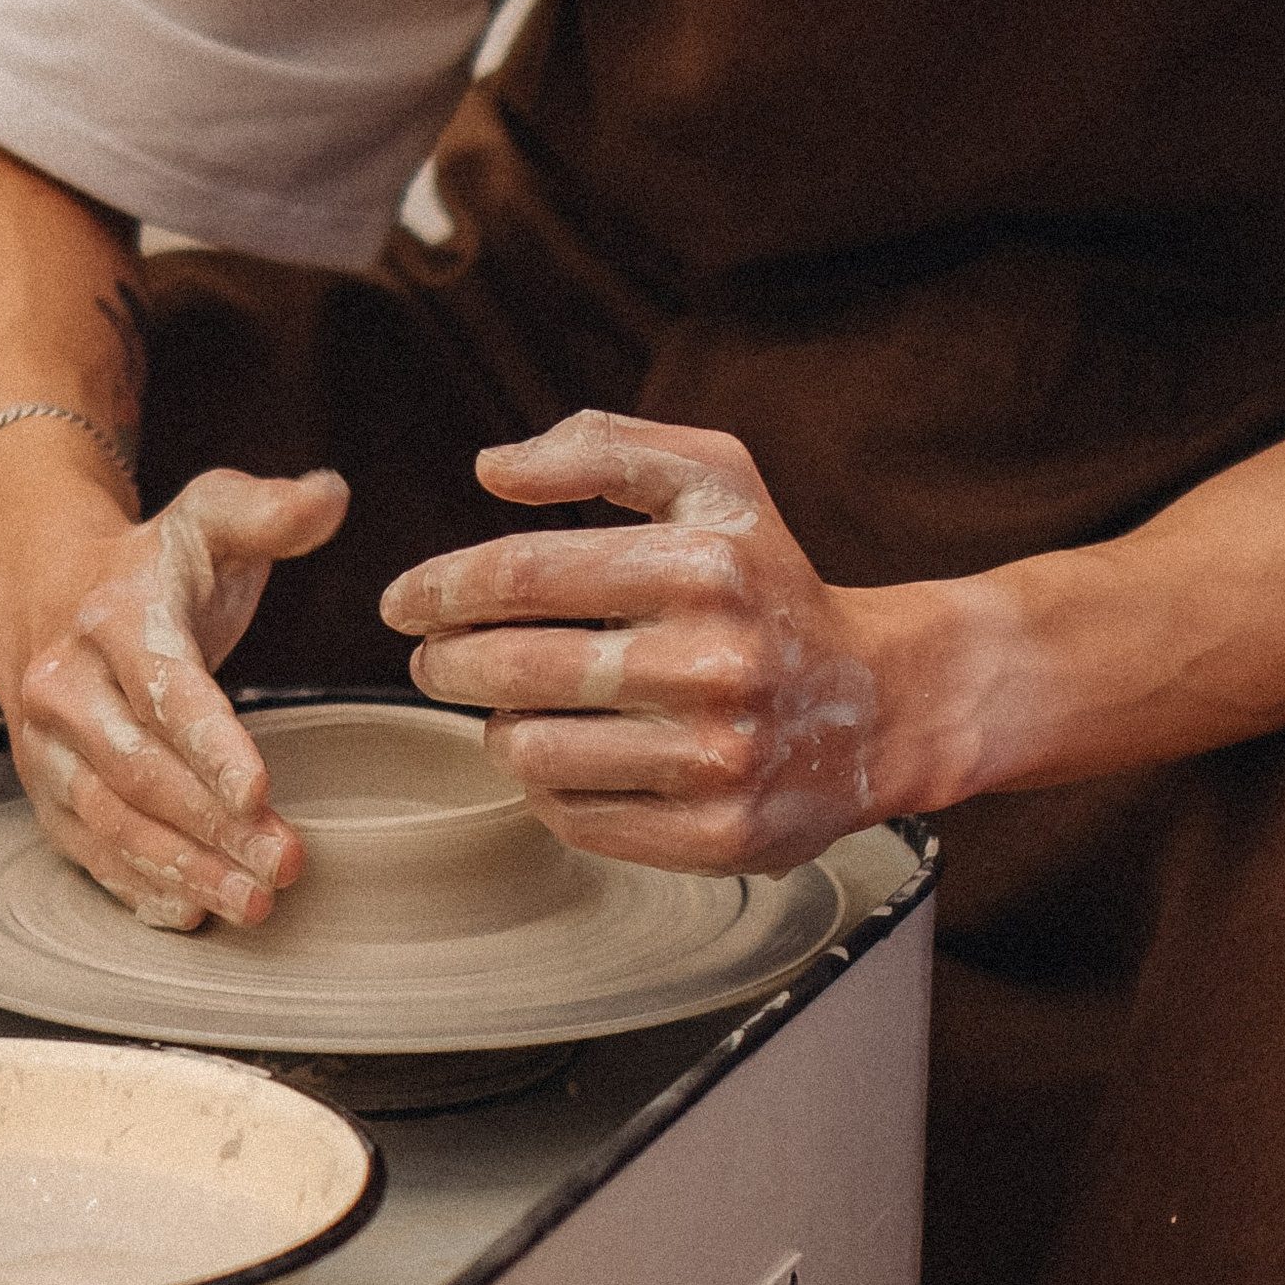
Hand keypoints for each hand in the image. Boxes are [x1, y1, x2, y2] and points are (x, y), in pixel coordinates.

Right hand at [0, 466, 348, 927]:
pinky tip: (190, 915)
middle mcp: (66, 686)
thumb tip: (331, 495)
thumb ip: (270, 510)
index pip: (166, 688)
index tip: (261, 789)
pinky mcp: (44, 793)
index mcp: (114, 616)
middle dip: (212, 827)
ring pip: (110, 821)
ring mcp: (48, 748)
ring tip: (253, 904)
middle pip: (140, 770)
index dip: (212, 744)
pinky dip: (136, 888)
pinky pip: (86, 850)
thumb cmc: (146, 564)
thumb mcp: (208, 517)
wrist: (35, 589)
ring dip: (182, 870)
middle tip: (286, 865)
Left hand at [378, 411, 888, 874]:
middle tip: (433, 660)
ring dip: (498, 728)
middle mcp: (717, 662)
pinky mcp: (718, 834)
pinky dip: (548, 787)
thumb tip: (492, 468)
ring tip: (513, 708)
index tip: (402, 602)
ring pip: (531, 751)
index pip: (525, 574)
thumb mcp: (715, 481)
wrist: (882, 704)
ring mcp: (720, 757)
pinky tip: (570, 759)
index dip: (442, 587)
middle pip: (515, 668)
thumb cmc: (771, 581)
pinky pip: (575, 816)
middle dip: (447, 662)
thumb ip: (604, 449)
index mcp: (707, 564)